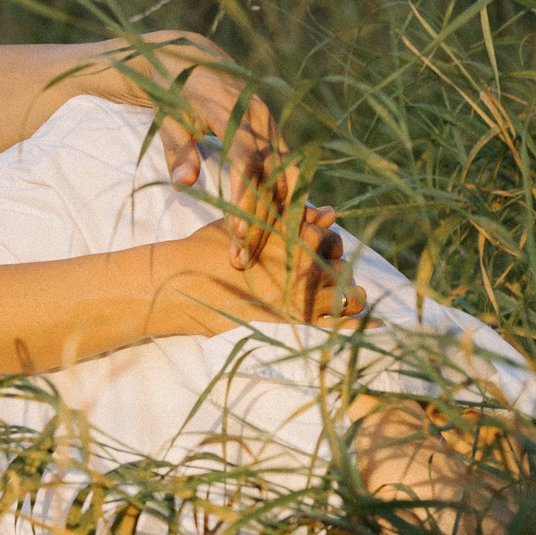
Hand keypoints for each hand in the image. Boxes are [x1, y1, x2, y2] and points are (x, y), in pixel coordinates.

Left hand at [103, 32, 291, 266]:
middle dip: (261, 220)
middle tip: (241, 259)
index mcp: (231, 109)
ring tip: (255, 255)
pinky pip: (288, 174)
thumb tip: (184, 184)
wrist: (190, 60)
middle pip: (273, 177)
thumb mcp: (165, 116)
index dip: (245, 196)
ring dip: (277, 218)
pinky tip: (276, 236)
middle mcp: (261, 118)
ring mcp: (272, 127)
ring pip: (288, 179)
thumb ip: (176, 149)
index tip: (237, 233)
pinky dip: (284, 204)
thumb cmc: (171, 91)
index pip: (247, 160)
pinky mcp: (275, 137)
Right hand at [162, 205, 363, 334]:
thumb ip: (289, 218)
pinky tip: (343, 321)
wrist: (183, 286)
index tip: (310, 256)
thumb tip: (330, 211)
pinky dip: (350, 321)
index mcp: (295, 235)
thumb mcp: (246, 226)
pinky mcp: (299, 323)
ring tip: (331, 301)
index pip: (330, 238)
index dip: (323, 247)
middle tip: (316, 281)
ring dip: (347, 297)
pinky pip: (343, 323)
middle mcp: (307, 263)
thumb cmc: (208, 251)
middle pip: (343, 267)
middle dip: (334, 273)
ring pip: (352, 295)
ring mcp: (305, 295)